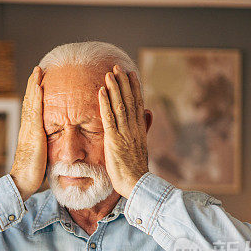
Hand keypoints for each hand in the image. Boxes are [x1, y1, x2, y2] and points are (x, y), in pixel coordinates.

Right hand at [9, 66, 46, 201]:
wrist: (22, 182)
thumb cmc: (32, 174)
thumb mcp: (40, 156)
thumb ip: (44, 147)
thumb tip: (52, 144)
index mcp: (29, 133)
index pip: (32, 109)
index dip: (35, 94)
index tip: (39, 81)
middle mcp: (27, 128)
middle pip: (30, 101)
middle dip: (34, 84)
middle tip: (38, 69)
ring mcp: (28, 130)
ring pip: (31, 103)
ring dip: (34, 85)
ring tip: (38, 71)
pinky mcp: (33, 135)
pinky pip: (35, 113)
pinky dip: (36, 98)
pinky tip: (39, 87)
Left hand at [98, 65, 149, 196]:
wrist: (136, 184)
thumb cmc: (136, 169)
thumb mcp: (142, 146)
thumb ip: (144, 128)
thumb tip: (148, 113)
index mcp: (140, 129)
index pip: (137, 104)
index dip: (134, 87)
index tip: (131, 74)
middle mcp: (133, 128)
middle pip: (129, 100)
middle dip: (123, 82)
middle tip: (117, 66)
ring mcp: (124, 133)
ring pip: (120, 105)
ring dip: (114, 88)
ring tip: (109, 73)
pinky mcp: (114, 140)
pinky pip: (109, 118)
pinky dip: (105, 104)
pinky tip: (101, 91)